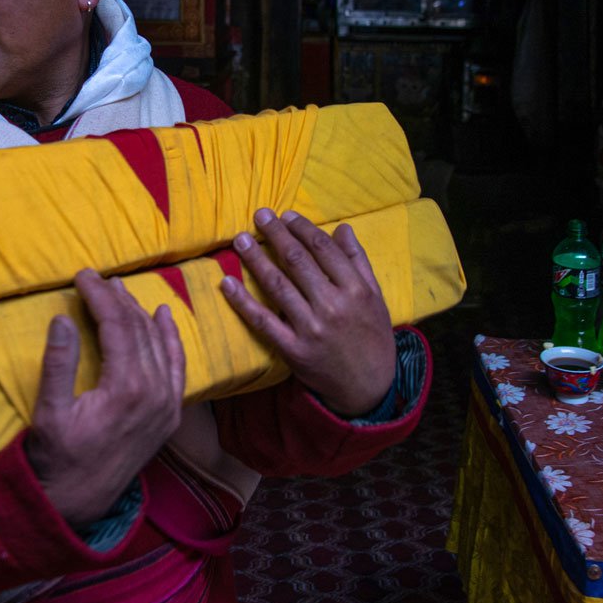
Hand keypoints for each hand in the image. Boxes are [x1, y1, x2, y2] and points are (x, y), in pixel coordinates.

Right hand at [25, 269, 185, 526]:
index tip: (82, 275)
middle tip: (95, 278)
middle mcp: (156, 392)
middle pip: (139, 329)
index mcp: (128, 389)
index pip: (117, 326)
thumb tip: (61, 318)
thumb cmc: (58, 458)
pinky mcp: (170, 414)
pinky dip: (170, 338)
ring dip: (139, 312)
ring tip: (119, 289)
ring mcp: (168, 404)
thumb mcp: (50, 412)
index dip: (99, 296)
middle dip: (117, 299)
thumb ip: (59, 364)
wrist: (81, 502)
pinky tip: (163, 316)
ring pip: (158, 343)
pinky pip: (176, 365)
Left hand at [219, 208, 394, 417]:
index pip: (323, 249)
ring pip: (277, 285)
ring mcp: (311, 328)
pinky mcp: (293, 349)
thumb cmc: (372, 337)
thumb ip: (358, 262)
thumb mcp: (376, 297)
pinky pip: (263, 321)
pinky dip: (242, 302)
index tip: (286, 215)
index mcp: (356, 290)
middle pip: (297, 262)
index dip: (301, 229)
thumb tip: (342, 228)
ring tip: (240, 239)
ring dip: (255, 259)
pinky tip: (227, 283)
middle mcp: (333, 306)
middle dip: (276, 235)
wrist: (369, 387)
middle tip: (259, 215)